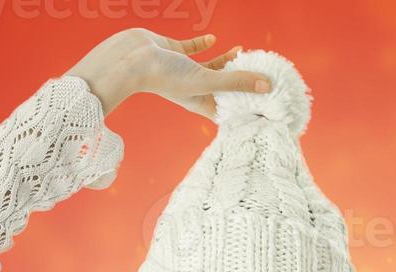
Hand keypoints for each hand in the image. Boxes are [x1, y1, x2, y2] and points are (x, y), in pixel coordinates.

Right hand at [66, 29, 270, 118]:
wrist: (129, 59)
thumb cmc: (164, 76)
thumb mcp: (206, 79)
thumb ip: (236, 81)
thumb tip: (266, 86)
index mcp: (199, 102)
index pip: (226, 109)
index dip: (243, 107)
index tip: (262, 103)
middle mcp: (191, 88)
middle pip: (221, 87)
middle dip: (239, 81)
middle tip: (258, 74)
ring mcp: (182, 70)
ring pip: (210, 67)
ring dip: (225, 60)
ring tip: (242, 52)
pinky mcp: (173, 52)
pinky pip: (192, 49)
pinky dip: (204, 44)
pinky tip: (214, 38)